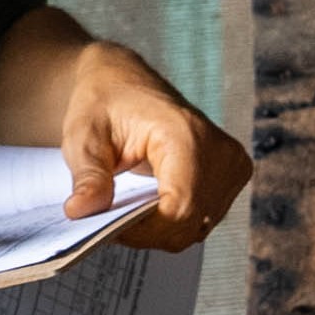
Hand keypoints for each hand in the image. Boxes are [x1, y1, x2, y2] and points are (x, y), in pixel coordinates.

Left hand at [58, 41, 251, 253]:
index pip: (178, 209)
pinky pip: (206, 218)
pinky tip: (152, 203)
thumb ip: (88, 177)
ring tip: (130, 206)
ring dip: (162, 228)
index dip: (143, 232)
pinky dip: (177, 221)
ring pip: (199, 226)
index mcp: (185, 135)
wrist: (124, 82)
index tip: (108, 230)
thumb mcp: (83, 137)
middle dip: (148, 233)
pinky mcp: (234, 172)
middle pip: (190, 224)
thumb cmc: (103, 103)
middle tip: (112, 218)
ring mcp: (232, 162)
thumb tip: (79, 212)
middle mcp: (219, 150)